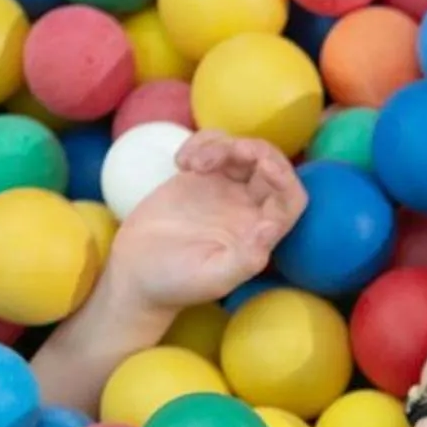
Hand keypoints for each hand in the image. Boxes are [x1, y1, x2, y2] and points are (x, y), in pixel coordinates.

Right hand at [107, 131, 307, 312]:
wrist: (137, 272)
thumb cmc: (176, 283)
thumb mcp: (212, 278)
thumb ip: (245, 259)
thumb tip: (272, 228)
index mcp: (260, 232)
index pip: (290, 199)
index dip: (285, 180)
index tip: (263, 166)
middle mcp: (248, 208)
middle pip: (270, 166)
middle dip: (254, 150)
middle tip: (225, 153)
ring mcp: (225, 190)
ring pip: (241, 151)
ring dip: (222, 145)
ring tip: (190, 166)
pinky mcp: (199, 178)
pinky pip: (213, 146)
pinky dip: (202, 143)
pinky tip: (180, 163)